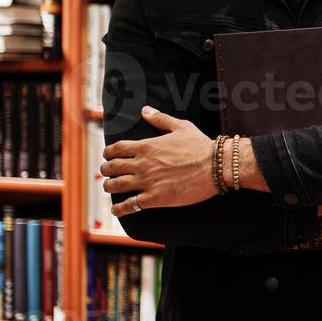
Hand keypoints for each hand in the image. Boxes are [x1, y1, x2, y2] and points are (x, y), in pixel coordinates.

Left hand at [101, 106, 215, 217]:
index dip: (108, 153)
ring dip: (109, 187)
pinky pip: (130, 205)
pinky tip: (117, 210)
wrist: (215, 166)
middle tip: (107, 172)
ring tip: (109, 188)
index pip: (117, 149)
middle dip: (106, 170)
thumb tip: (145, 110)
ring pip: (116, 186)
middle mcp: (142, 164)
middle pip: (112, 167)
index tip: (107, 156)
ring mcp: (147, 182)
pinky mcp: (155, 198)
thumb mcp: (181, 126)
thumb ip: (160, 119)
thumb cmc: (200, 146)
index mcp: (146, 146)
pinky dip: (120, 209)